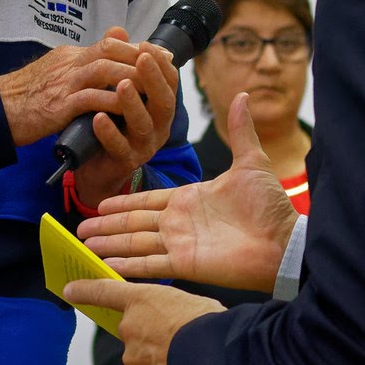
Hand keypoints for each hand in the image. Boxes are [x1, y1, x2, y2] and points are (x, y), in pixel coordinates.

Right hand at [0, 27, 146, 148]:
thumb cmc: (28, 95)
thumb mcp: (58, 72)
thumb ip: (86, 59)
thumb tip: (115, 36)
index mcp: (71, 56)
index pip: (110, 43)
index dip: (138, 48)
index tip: (160, 54)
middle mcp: (70, 64)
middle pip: (111, 51)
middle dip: (142, 58)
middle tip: (165, 67)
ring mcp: (64, 83)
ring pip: (105, 70)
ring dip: (131, 77)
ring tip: (153, 85)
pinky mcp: (59, 105)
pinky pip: (91, 99)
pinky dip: (112, 102)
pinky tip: (129, 108)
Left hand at [62, 279, 222, 364]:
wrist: (217, 362)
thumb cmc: (210, 326)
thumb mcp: (192, 303)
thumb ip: (169, 310)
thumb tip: (168, 325)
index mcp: (141, 300)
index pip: (103, 291)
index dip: (85, 291)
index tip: (70, 290)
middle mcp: (129, 328)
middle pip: (132, 331)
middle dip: (151, 335)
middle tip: (179, 337)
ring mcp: (133, 359)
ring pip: (142, 359)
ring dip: (159, 359)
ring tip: (187, 359)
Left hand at [70, 44, 179, 210]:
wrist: (95, 164)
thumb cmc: (111, 123)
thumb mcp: (114, 89)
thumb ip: (118, 61)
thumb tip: (117, 29)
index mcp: (159, 107)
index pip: (169, 82)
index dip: (160, 63)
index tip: (145, 45)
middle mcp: (158, 126)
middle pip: (163, 102)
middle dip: (153, 79)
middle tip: (141, 58)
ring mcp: (144, 146)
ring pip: (144, 124)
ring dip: (133, 103)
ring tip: (121, 85)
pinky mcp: (125, 162)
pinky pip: (120, 148)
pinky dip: (110, 133)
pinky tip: (98, 118)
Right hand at [78, 93, 301, 290]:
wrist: (284, 241)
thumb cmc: (271, 206)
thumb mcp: (251, 162)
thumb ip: (240, 131)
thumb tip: (243, 96)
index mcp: (191, 198)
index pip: (148, 199)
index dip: (123, 201)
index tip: (101, 204)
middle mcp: (180, 222)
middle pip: (134, 223)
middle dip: (106, 226)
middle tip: (80, 228)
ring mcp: (181, 244)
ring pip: (135, 244)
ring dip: (109, 245)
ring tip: (84, 246)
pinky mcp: (185, 265)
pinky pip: (150, 266)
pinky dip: (126, 267)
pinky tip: (105, 266)